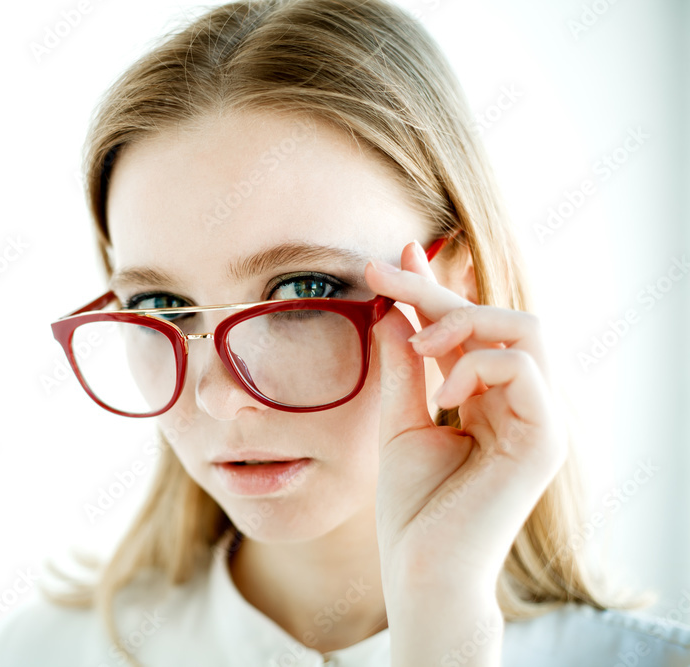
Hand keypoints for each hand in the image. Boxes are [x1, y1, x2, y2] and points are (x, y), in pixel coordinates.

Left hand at [364, 239, 567, 664]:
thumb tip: (390, 308)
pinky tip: (445, 391)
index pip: (470, 329)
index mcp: (491, 400)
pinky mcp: (546, 439)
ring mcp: (540, 420)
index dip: (435, 288)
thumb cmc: (412, 506)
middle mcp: (522, 404)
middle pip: (499, 318)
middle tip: (385, 276)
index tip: (395, 256)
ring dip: (464, 321)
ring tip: (419, 345)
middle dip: (439, 291)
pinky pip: (524, 367)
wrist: (420, 568)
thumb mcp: (399, 420)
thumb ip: (402, 366)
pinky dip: (478, 364)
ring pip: (526, 329)